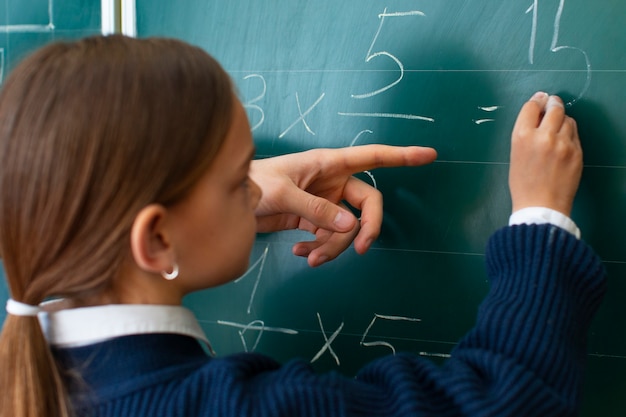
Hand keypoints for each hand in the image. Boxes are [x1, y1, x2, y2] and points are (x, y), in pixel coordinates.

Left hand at [250, 145, 436, 266]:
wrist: (232, 201)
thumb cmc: (254, 183)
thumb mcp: (283, 193)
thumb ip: (316, 209)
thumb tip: (349, 226)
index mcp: (330, 164)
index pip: (373, 157)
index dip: (402, 155)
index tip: (429, 155)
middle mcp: (333, 182)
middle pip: (367, 204)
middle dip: (365, 228)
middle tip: (360, 251)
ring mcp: (325, 203)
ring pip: (347, 228)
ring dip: (333, 247)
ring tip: (311, 258)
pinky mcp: (314, 220)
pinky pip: (329, 238)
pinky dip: (319, 249)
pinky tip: (301, 253)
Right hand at [509, 92, 581, 215]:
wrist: (541, 206)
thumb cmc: (523, 184)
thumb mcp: (515, 154)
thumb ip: (526, 133)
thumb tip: (538, 114)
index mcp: (522, 136)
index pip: (531, 107)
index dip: (537, 101)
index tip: (541, 99)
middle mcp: (543, 136)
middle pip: (554, 108)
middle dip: (553, 104)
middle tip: (553, 105)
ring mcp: (563, 144)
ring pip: (567, 120)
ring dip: (562, 121)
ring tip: (557, 129)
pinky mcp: (577, 152)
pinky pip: (575, 135)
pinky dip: (569, 134)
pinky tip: (563, 143)